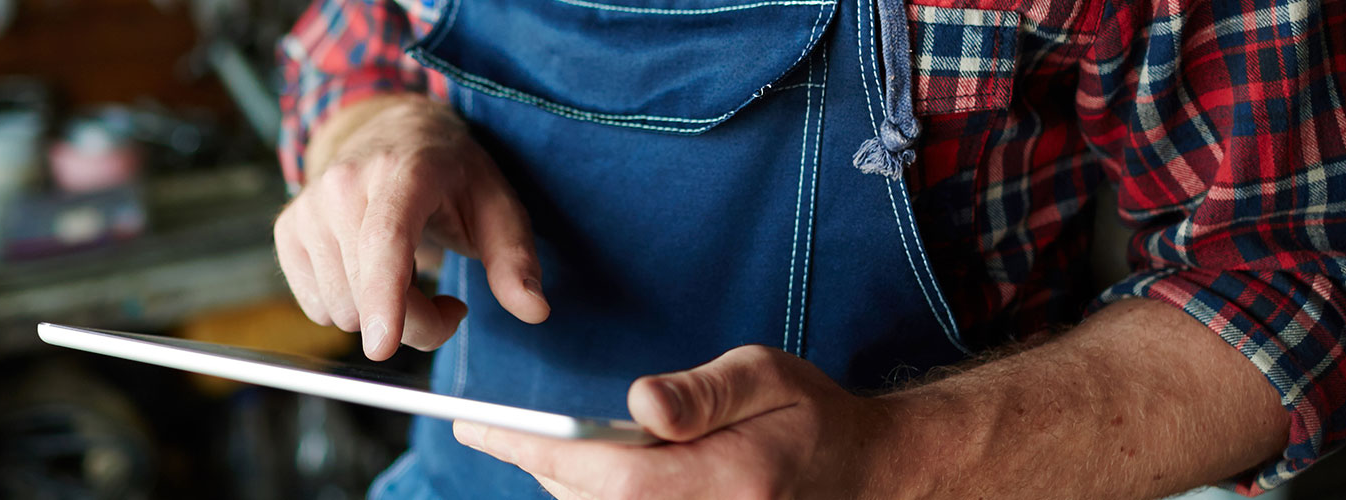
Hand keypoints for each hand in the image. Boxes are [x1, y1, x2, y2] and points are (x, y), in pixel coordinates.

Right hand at [276, 95, 549, 359]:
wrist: (393, 134)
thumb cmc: (453, 176)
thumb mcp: (499, 206)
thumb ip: (516, 260)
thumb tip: (535, 310)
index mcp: (404, 170)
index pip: (386, 239)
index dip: (385, 296)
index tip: (382, 347)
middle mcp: (345, 183)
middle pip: (369, 293)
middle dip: (417, 321)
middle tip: (448, 303)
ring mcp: (308, 207)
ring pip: (343, 311)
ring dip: (383, 318)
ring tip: (409, 280)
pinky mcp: (286, 230)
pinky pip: (317, 309)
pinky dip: (351, 309)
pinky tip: (372, 277)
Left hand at [454, 346, 903, 498]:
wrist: (864, 474)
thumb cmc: (812, 415)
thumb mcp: (768, 374)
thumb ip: (704, 391)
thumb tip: (639, 402)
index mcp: (731, 479)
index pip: (611, 479)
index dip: (538, 455)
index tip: (481, 427)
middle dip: (535, 467)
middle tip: (485, 428)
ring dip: (560, 485)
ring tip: (522, 444)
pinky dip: (591, 497)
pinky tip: (576, 471)